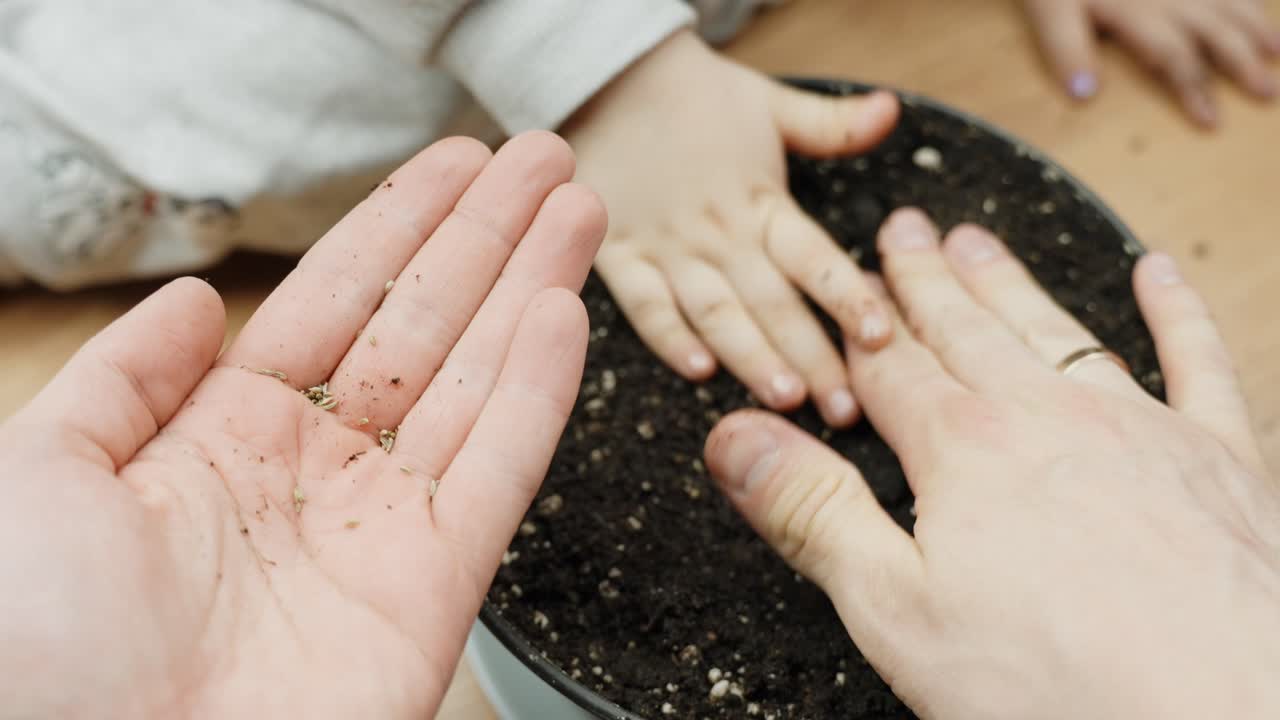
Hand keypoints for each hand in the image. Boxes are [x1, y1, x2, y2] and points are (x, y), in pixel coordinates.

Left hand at [0, 132, 604, 717]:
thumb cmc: (38, 655)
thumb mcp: (40, 477)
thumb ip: (122, 380)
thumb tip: (191, 303)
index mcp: (220, 441)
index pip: (333, 302)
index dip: (400, 226)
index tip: (456, 168)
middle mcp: (313, 476)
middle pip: (422, 327)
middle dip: (485, 238)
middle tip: (542, 164)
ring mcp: (381, 530)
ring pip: (476, 382)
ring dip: (531, 290)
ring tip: (577, 211)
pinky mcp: (434, 591)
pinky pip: (500, 471)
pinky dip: (537, 392)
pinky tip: (562, 315)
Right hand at [564, 29, 899, 426]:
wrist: (606, 76)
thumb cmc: (694, 96)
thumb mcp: (770, 103)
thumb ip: (831, 124)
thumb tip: (892, 108)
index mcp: (761, 201)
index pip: (813, 256)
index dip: (847, 296)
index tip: (883, 338)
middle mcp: (720, 231)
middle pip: (773, 301)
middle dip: (812, 358)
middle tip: (845, 411)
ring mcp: (667, 246)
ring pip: (716, 311)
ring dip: (750, 356)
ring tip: (784, 398)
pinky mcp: (619, 255)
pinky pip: (644, 303)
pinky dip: (668, 336)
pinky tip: (699, 370)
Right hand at [705, 209, 1279, 718]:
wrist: (1228, 719)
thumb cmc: (1058, 684)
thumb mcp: (893, 609)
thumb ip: (811, 512)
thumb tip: (734, 437)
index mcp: (965, 452)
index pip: (895, 367)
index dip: (865, 325)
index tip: (849, 282)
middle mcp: (1050, 418)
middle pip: (969, 332)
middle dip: (929, 281)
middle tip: (907, 229)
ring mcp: (1142, 429)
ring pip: (1058, 333)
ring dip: (1014, 285)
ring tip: (981, 244)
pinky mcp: (1223, 461)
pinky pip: (1197, 363)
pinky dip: (1177, 314)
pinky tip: (1158, 275)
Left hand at [1024, 0, 1279, 126]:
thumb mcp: (1048, 10)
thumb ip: (1065, 48)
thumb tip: (1085, 95)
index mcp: (1140, 12)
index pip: (1175, 59)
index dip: (1194, 91)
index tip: (1212, 123)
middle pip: (1216, 31)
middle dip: (1242, 64)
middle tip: (1269, 93)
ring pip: (1229, 1)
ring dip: (1256, 25)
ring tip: (1278, 50)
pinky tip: (1261, 0)